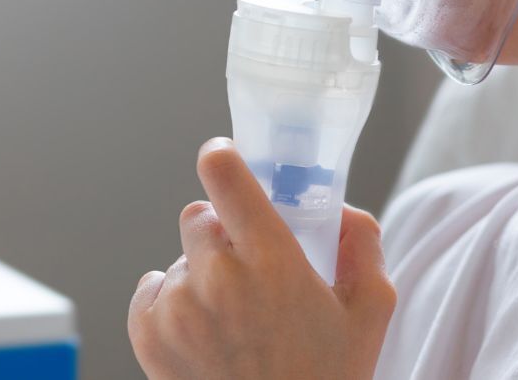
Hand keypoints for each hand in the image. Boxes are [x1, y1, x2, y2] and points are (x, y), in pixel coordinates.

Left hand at [128, 137, 396, 378]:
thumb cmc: (325, 378)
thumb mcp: (369, 313)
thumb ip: (362, 246)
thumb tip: (339, 209)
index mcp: (272, 260)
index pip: (224, 174)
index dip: (224, 159)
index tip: (227, 161)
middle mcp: (217, 277)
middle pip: (199, 216)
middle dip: (222, 233)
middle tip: (249, 269)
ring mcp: (177, 307)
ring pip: (179, 258)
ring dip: (200, 275)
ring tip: (232, 320)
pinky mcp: (147, 335)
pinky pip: (151, 290)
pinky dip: (170, 303)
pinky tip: (205, 334)